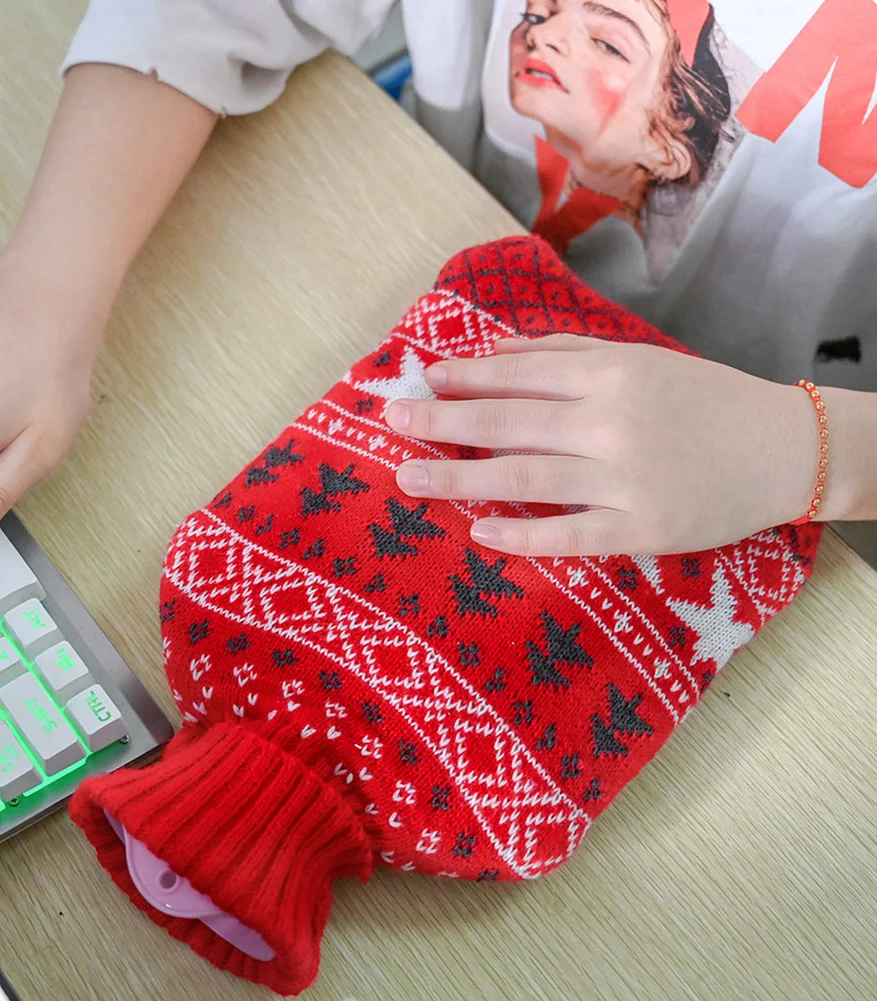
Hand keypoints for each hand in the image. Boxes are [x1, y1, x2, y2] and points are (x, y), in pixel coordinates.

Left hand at [384, 335, 818, 556]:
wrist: (782, 449)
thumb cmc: (701, 400)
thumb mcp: (638, 360)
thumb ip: (564, 355)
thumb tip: (490, 353)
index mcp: (612, 374)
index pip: (521, 375)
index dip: (465, 378)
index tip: (422, 381)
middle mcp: (613, 422)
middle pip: (511, 424)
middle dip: (444, 423)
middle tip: (393, 425)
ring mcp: (627, 479)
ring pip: (528, 478)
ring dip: (461, 478)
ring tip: (410, 479)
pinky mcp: (643, 529)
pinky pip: (572, 536)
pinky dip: (524, 535)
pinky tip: (480, 533)